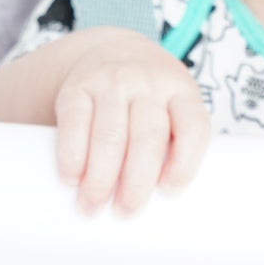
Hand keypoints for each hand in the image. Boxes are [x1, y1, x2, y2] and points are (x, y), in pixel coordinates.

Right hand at [52, 31, 209, 213]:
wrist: (113, 52)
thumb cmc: (149, 100)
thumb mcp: (172, 109)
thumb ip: (171, 145)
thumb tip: (158, 207)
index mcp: (182, 92)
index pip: (193, 128)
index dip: (184, 164)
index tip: (168, 192)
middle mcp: (148, 83)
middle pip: (147, 138)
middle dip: (136, 183)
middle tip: (125, 212)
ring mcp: (111, 82)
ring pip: (109, 135)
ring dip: (100, 178)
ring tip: (92, 206)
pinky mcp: (77, 86)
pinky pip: (74, 123)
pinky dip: (71, 155)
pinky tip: (71, 178)